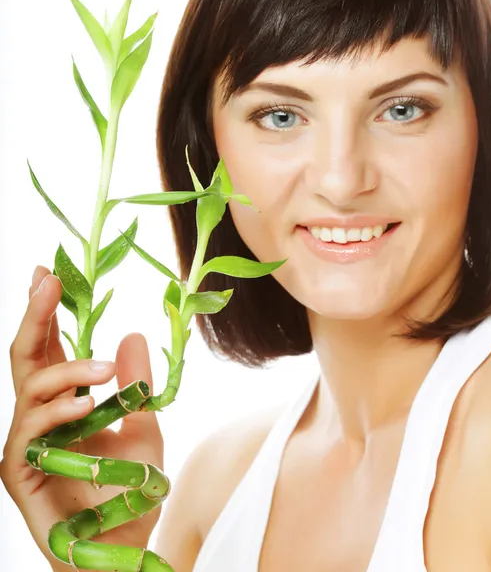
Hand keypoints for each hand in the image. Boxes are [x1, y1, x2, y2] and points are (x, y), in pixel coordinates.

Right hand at [0, 265, 164, 569]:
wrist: (122, 547)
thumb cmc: (129, 491)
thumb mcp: (144, 427)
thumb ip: (136, 385)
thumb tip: (131, 333)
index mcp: (66, 402)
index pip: (51, 347)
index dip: (46, 310)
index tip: (46, 272)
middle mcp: (40, 416)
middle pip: (28, 355)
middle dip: (35, 314)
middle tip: (46, 279)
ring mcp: (26, 442)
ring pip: (31, 388)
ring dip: (68, 371)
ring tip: (105, 373)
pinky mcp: (20, 471)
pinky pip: (31, 431)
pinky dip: (59, 413)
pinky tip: (88, 405)